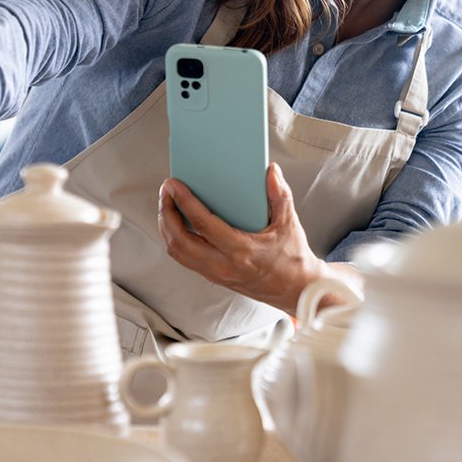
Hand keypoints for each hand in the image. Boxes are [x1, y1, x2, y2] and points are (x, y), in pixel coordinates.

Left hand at [158, 163, 327, 314]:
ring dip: (167, 227)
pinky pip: (184, 259)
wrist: (296, 290)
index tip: (174, 185)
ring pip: (177, 252)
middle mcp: (223, 266)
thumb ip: (280, 195)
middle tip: (166, 192)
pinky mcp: (214, 278)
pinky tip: (177, 223)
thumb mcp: (289, 224)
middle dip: (167, 213)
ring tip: (167, 205)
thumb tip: (270, 171)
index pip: (203, 224)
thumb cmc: (292, 259)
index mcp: (241, 251)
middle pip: (179, 240)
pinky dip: (175, 239)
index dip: (184, 202)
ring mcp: (216, 274)